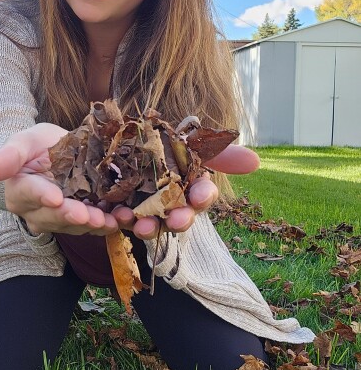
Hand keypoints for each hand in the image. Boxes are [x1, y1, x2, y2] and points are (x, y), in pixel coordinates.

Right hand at [0, 124, 119, 235]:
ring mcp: (60, 220)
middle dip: (71, 216)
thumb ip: (11, 154)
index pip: (28, 194)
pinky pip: (94, 227)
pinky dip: (109, 224)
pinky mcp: (82, 221)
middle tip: (87, 215)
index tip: (55, 197)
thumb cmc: (38, 146)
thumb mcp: (26, 140)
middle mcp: (36, 211)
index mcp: (20, 190)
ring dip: (94, 224)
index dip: (42, 196)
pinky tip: (122, 219)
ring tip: (110, 220)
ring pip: (74, 226)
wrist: (56, 155)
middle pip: (52, 216)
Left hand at [112, 144, 259, 239]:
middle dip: (179, 219)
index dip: (203, 196)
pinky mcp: (115, 210)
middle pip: (177, 217)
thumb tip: (255, 161)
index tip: (202, 196)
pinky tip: (114, 217)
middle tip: (178, 220)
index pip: (201, 196)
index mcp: (187, 189)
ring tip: (141, 224)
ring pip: (148, 224)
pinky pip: (116, 220)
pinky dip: (115, 220)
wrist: (122, 143)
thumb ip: (218, 153)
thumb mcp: (188, 144)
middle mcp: (167, 205)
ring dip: (147, 227)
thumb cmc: (161, 148)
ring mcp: (140, 210)